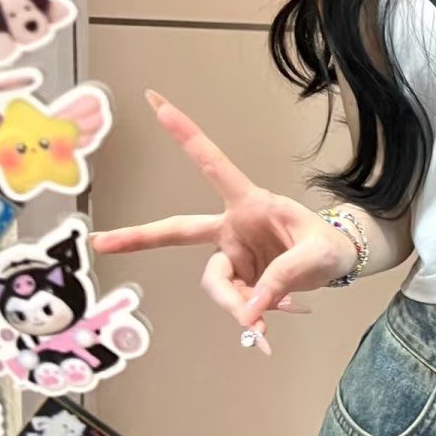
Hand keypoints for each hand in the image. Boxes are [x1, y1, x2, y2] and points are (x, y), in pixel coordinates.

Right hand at [88, 90, 350, 356]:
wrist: (337, 264)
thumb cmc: (327, 246)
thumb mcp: (316, 256)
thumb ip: (282, 280)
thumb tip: (248, 314)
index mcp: (251, 202)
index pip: (213, 165)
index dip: (185, 135)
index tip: (156, 103)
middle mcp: (233, 227)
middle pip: (178, 230)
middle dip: (138, 237)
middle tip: (99, 242)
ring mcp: (232, 254)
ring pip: (214, 283)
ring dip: (234, 305)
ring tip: (264, 327)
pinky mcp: (237, 278)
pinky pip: (231, 302)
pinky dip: (246, 318)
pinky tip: (264, 333)